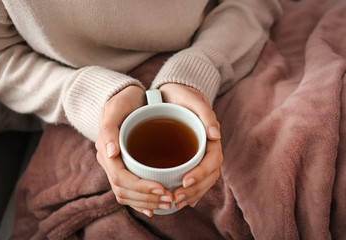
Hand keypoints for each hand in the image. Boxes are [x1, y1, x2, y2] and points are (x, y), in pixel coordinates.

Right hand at [95, 86, 172, 216]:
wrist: (126, 96)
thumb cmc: (123, 101)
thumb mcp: (115, 108)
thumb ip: (109, 129)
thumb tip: (110, 154)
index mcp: (106, 151)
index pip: (120, 178)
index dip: (140, 188)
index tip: (161, 188)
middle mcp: (109, 162)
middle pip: (124, 191)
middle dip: (147, 199)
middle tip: (170, 199)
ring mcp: (116, 166)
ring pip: (128, 194)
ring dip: (147, 203)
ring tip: (169, 203)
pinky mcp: (125, 167)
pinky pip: (131, 191)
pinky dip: (142, 201)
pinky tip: (155, 207)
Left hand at [159, 83, 222, 209]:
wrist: (174, 94)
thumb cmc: (183, 96)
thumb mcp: (194, 100)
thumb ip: (206, 115)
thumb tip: (215, 135)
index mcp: (211, 138)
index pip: (212, 161)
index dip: (200, 173)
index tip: (185, 181)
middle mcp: (207, 149)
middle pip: (208, 175)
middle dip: (194, 190)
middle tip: (175, 198)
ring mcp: (198, 155)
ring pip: (201, 180)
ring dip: (191, 194)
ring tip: (175, 203)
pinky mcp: (187, 158)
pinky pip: (192, 178)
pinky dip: (188, 191)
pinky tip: (179, 200)